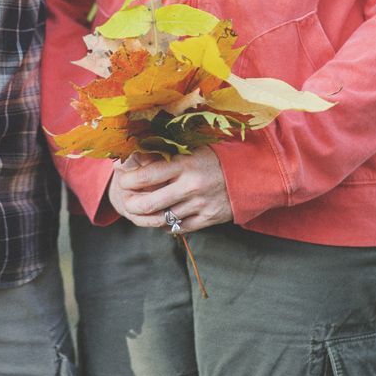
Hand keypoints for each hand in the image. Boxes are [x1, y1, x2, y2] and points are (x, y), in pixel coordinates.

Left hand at [113, 146, 232, 232]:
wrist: (252, 173)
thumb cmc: (216, 156)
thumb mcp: (191, 148)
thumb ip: (165, 153)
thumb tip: (134, 156)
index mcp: (184, 164)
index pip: (146, 176)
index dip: (128, 180)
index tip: (123, 179)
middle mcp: (190, 186)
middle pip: (148, 204)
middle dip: (131, 204)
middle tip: (126, 200)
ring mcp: (199, 205)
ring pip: (162, 219)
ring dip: (146, 216)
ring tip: (140, 210)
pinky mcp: (208, 219)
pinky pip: (179, 227)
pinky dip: (166, 224)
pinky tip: (161, 218)